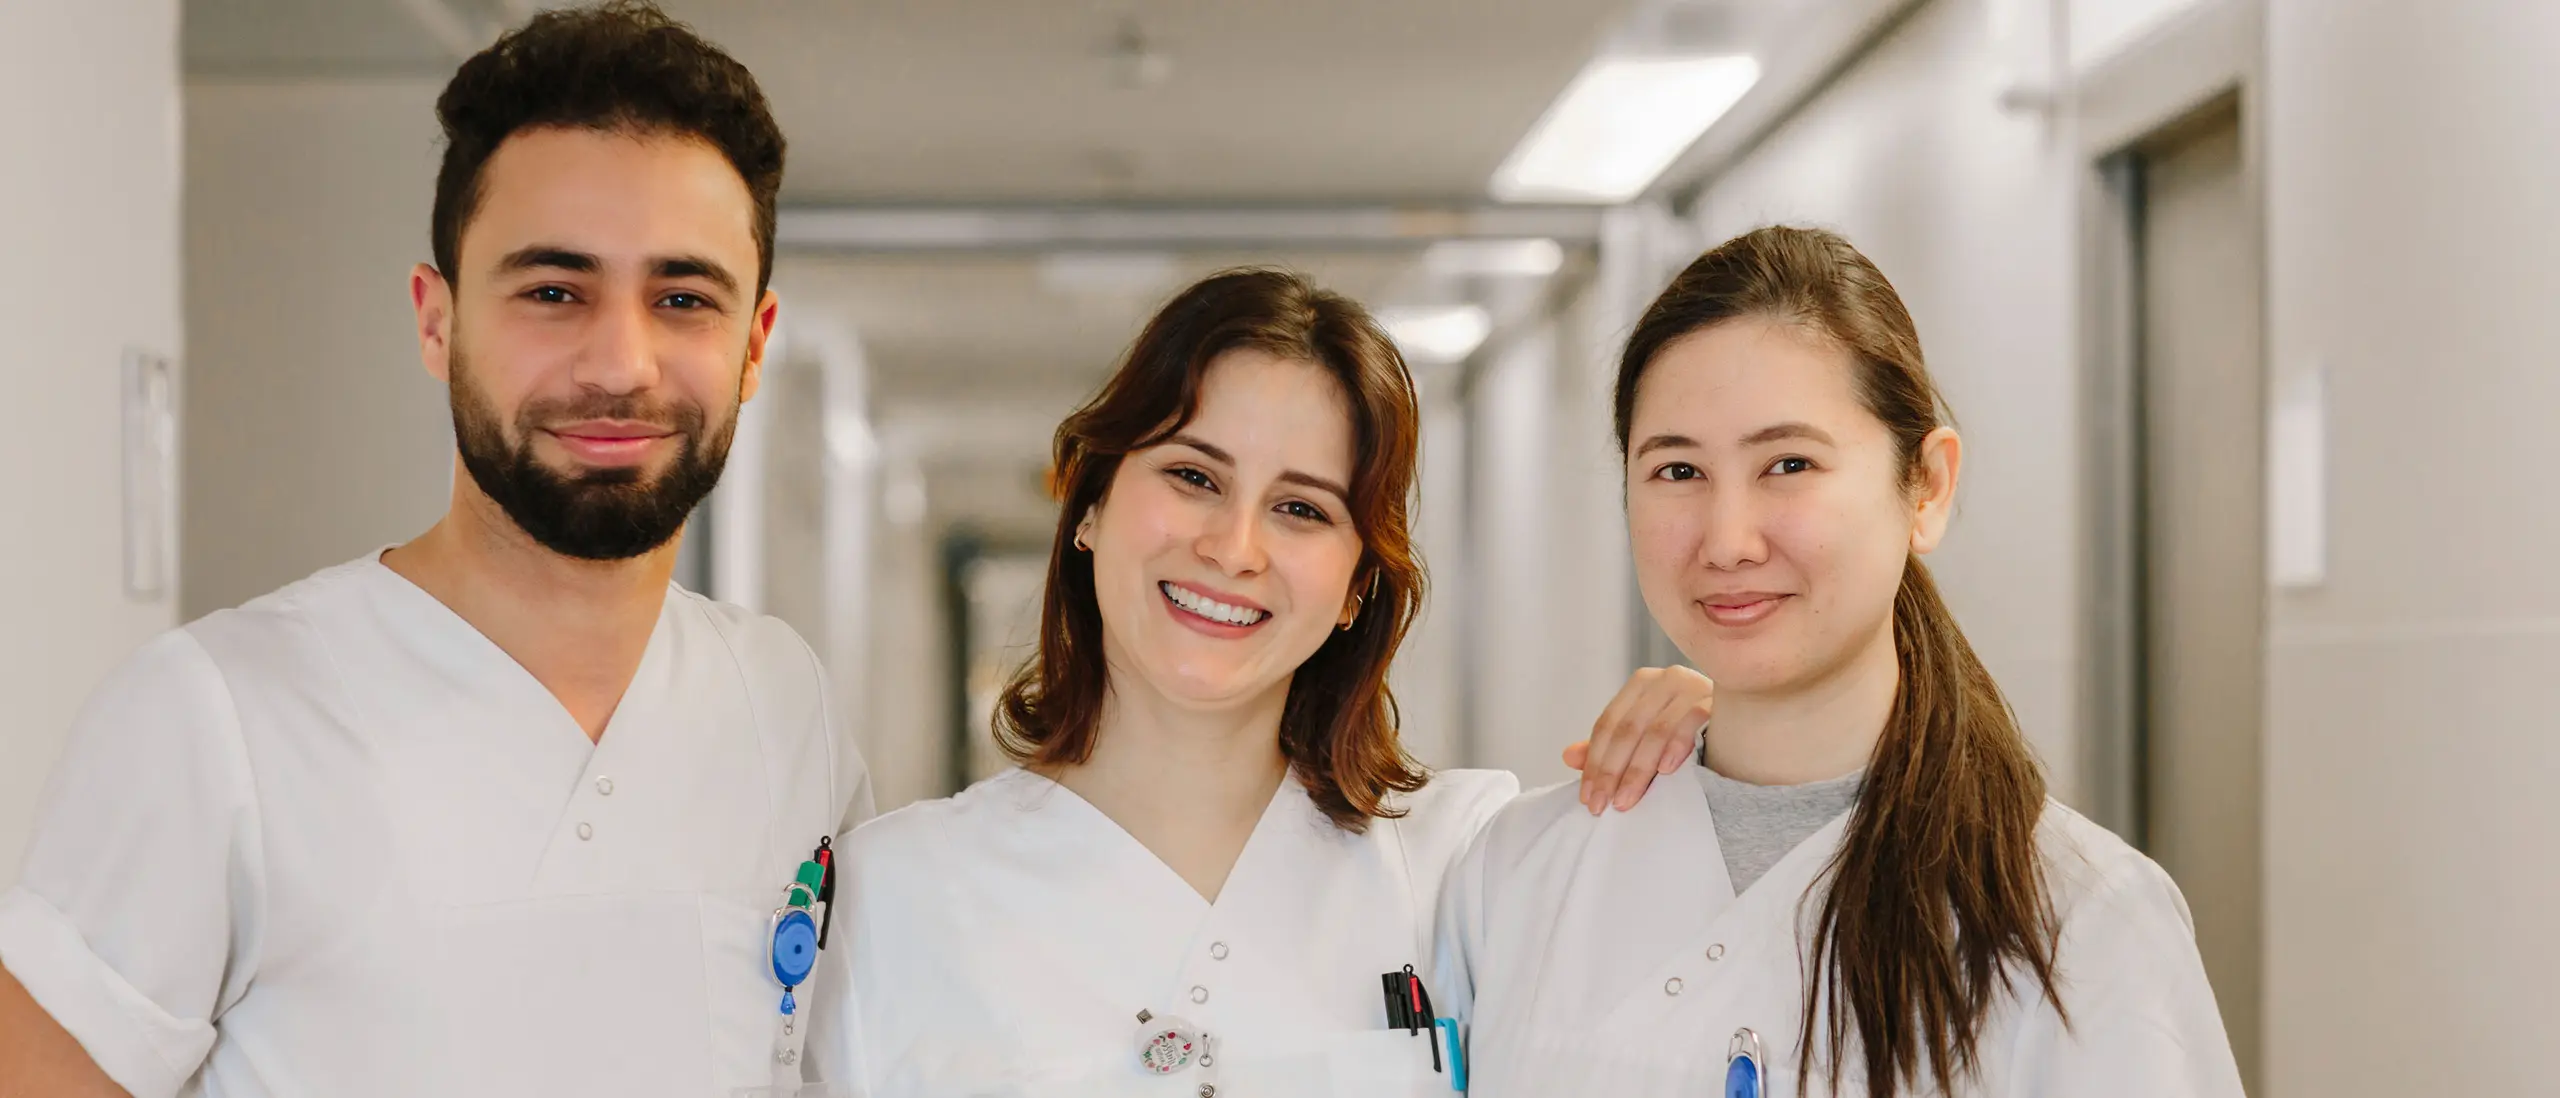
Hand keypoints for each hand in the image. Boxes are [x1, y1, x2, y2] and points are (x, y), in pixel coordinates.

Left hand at [1563, 666, 1712, 815]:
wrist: (1748, 722)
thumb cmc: (1690, 731)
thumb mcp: (1646, 736)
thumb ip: (1609, 746)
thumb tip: (1568, 758)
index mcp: (1642, 685)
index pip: (1608, 725)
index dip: (1594, 762)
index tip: (1588, 797)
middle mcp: (1664, 679)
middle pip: (1627, 729)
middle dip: (1611, 771)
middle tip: (1602, 805)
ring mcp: (1692, 686)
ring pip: (1654, 731)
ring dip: (1637, 769)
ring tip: (1626, 800)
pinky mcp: (1718, 699)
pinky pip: (1690, 722)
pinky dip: (1676, 746)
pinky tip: (1666, 770)